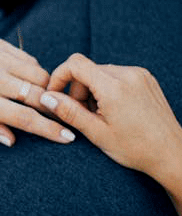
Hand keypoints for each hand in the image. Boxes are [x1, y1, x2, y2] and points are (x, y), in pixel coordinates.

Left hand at [0, 13, 75, 145]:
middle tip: (67, 119)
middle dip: (56, 110)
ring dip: (48, 90)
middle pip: (38, 96)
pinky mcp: (2, 45)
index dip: (48, 129)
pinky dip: (36, 74)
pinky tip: (31, 83)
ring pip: (39, 76)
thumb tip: (12, 141)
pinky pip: (30, 61)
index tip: (67, 137)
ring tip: (48, 102)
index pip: (23, 118)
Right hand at [42, 53, 181, 179]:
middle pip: (87, 70)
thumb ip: (69, 112)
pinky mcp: (145, 78)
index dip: (58, 77)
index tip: (54, 96)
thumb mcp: (95, 132)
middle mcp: (128, 74)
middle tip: (82, 116)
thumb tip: (46, 98)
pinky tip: (112, 111)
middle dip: (76, 91)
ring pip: (101, 73)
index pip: (75, 64)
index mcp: (113, 87)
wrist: (168, 151)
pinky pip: (116, 76)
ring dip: (91, 91)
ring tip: (99, 116)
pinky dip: (106, 90)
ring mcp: (139, 74)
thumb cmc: (133, 147)